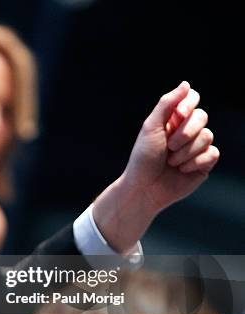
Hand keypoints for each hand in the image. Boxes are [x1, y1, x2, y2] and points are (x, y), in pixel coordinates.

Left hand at [93, 82, 218, 252]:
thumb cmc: (143, 158)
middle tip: (169, 146)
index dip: (187, 106)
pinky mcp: (204, 164)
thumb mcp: (150, 127)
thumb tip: (186, 84)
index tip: (176, 116)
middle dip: (185, 132)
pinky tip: (182, 170)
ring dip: (186, 152)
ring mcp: (197, 147)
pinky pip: (212, 154)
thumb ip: (167, 104)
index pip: (192, 99)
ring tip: (171, 162)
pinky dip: (195, 162)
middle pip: (202, 117)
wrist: (144, 188)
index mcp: (173, 120)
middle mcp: (187, 131)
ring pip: (207, 136)